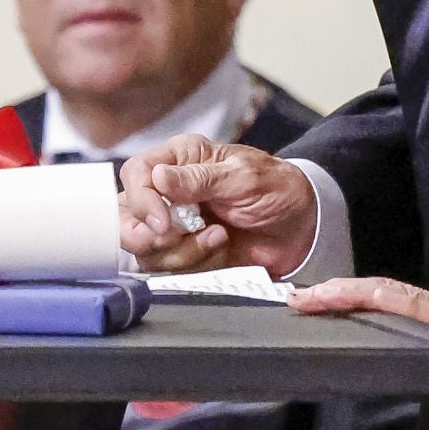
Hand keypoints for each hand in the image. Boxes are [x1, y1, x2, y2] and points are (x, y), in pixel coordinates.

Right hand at [118, 133, 318, 276]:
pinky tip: (220, 249)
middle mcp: (169, 191)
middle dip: (147, 235)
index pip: (135, 175)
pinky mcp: (185, 254)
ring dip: (181, 251)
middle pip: (126, 216)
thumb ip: (199, 179)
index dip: (141, 201)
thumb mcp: (242, 176)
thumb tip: (157, 177)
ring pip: (146, 249)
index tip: (163, 223)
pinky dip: (195, 265)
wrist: (301, 225)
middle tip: (175, 237)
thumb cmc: (275, 187)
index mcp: (179, 159)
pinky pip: (170, 270)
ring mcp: (175, 225)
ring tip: (218, 236)